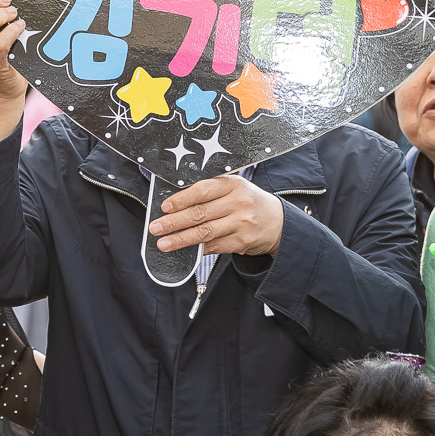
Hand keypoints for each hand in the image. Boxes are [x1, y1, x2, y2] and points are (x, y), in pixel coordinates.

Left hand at [153, 175, 284, 256]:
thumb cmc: (249, 202)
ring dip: (181, 239)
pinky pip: (214, 246)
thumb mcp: (235, 188)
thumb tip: (177, 203)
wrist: (278, 222)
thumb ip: (211, 192)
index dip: (181, 199)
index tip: (165, 207)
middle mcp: (238, 203)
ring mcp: (241, 224)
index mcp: (233, 185)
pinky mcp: (241, 243)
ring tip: (163, 243)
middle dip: (174, 222)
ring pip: (204, 233)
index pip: (202, 191)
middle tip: (155, 228)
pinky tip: (185, 250)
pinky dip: (197, 249)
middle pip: (200, 214)